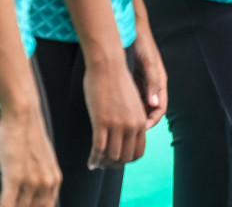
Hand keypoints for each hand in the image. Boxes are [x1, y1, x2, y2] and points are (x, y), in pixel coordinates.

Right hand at [0, 102, 60, 206]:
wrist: (23, 115)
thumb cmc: (27, 136)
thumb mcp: (42, 160)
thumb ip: (40, 177)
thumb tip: (32, 193)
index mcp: (54, 180)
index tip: (22, 206)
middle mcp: (46, 183)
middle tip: (10, 204)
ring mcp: (32, 181)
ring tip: (0, 204)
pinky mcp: (15, 177)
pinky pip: (7, 205)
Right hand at [84, 52, 148, 167]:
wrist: (108, 66)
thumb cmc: (117, 82)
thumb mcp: (131, 103)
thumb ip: (132, 119)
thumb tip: (126, 135)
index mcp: (141, 120)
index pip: (139, 152)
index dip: (127, 160)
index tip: (118, 160)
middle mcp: (132, 125)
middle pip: (125, 157)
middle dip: (114, 164)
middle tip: (104, 164)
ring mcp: (117, 124)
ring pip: (112, 156)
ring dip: (104, 163)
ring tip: (97, 163)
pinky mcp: (102, 122)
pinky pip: (98, 149)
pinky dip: (94, 159)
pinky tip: (90, 161)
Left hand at [131, 8, 167, 129]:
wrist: (130, 28)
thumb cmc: (142, 43)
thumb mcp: (149, 63)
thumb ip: (153, 82)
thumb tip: (155, 104)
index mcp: (159, 82)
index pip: (159, 109)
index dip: (152, 120)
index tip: (142, 129)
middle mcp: (151, 85)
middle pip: (149, 110)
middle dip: (141, 122)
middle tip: (128, 131)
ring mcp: (141, 83)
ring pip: (139, 106)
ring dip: (132, 116)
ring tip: (120, 125)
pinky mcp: (131, 80)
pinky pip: (130, 98)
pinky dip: (125, 106)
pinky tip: (115, 111)